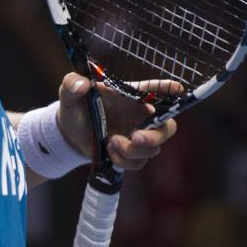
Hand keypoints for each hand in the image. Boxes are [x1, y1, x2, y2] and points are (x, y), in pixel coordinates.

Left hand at [56, 73, 179, 170]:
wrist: (69, 133)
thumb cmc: (75, 108)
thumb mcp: (68, 94)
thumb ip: (71, 84)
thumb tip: (82, 85)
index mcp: (129, 97)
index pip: (154, 90)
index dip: (168, 89)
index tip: (177, 88)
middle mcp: (139, 116)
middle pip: (167, 128)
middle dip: (156, 136)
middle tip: (136, 137)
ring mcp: (138, 136)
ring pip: (153, 149)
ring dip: (133, 150)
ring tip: (111, 142)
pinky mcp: (131, 153)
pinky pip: (139, 163)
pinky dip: (125, 161)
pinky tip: (110, 152)